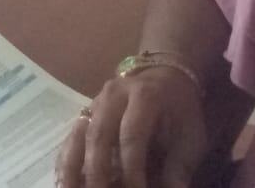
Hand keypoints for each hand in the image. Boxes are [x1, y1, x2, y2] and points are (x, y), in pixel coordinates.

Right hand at [56, 68, 207, 187]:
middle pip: (98, 134)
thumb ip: (179, 168)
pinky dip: (66, 161)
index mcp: (144, 96)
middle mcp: (114, 95)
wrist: (166, 77)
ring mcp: (95, 102)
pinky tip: (63, 180)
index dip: (132, 167)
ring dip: (72, 166)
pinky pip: (71, 138)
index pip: (132, 135)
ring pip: (77, 134)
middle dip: (98, 171)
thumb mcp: (191, 136)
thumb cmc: (180, 111)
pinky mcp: (85, 112)